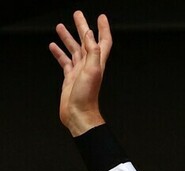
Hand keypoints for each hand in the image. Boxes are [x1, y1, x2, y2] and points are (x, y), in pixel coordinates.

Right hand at [48, 11, 111, 136]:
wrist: (78, 114)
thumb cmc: (87, 96)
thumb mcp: (92, 71)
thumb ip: (93, 52)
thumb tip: (91, 35)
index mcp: (97, 62)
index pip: (103, 41)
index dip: (103, 29)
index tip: (101, 17)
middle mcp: (89, 65)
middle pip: (86, 42)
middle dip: (82, 27)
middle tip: (77, 14)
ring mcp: (79, 71)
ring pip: (74, 50)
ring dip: (68, 38)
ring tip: (60, 26)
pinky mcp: (70, 77)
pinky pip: (64, 61)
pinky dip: (59, 53)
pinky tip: (53, 46)